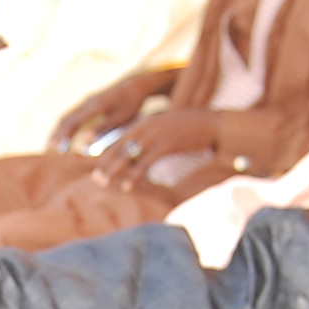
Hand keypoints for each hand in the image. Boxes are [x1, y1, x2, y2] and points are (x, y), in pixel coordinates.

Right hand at [48, 74, 155, 154]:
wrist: (136, 84)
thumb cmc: (132, 103)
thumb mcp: (121, 119)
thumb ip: (102, 129)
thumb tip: (84, 141)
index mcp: (94, 106)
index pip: (72, 122)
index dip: (62, 137)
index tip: (54, 150)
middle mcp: (87, 101)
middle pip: (65, 119)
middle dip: (56, 136)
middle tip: (47, 152)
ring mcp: (86, 101)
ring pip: (67, 117)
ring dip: (59, 132)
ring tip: (51, 148)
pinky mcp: (89, 103)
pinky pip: (73, 116)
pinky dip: (66, 128)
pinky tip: (64, 139)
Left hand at [92, 108, 222, 193]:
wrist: (212, 123)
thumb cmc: (192, 129)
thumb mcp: (168, 129)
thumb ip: (154, 137)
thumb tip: (144, 151)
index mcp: (146, 122)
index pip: (120, 138)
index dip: (106, 152)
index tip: (97, 165)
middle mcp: (146, 127)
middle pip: (119, 147)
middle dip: (106, 163)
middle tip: (95, 179)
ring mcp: (155, 135)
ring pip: (128, 155)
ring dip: (114, 171)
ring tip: (103, 183)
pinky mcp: (165, 145)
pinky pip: (145, 163)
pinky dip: (134, 176)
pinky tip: (126, 187)